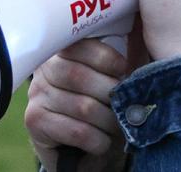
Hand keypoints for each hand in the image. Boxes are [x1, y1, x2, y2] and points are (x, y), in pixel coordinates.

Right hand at [25, 39, 126, 171]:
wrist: (82, 147)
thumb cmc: (103, 103)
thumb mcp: (117, 75)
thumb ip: (129, 52)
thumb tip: (144, 32)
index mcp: (65, 50)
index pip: (80, 45)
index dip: (107, 58)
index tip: (124, 70)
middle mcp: (45, 69)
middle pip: (80, 76)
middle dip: (111, 93)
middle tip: (124, 105)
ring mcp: (37, 95)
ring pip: (83, 107)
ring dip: (109, 120)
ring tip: (117, 125)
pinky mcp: (35, 121)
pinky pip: (77, 131)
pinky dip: (98, 140)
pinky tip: (102, 141)